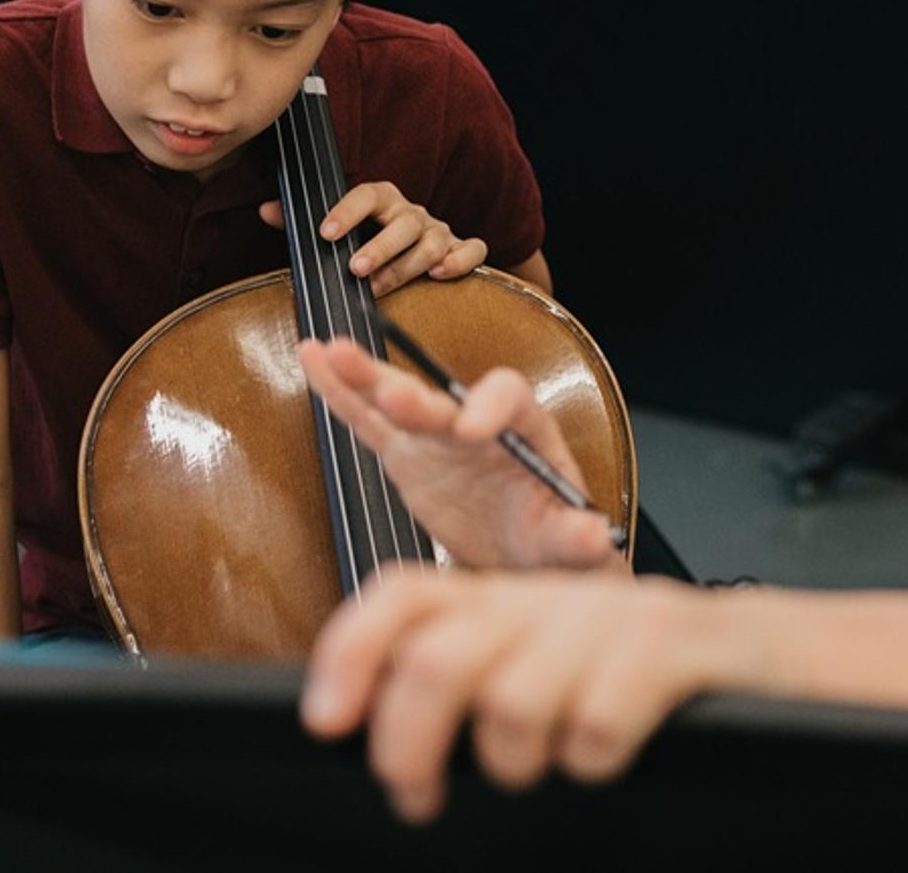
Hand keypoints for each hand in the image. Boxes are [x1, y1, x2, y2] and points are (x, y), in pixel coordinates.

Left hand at [260, 182, 486, 295]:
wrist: (412, 251)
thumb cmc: (366, 241)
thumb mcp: (335, 231)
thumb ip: (301, 223)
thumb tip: (267, 210)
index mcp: (382, 201)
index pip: (366, 195)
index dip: (346, 212)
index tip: (325, 233)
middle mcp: (411, 213)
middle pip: (402, 223)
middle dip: (378, 246)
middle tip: (355, 269)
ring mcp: (439, 230)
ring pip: (431, 242)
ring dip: (406, 265)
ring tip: (380, 287)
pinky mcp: (460, 249)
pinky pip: (472, 250)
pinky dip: (460, 260)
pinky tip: (440, 275)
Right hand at [296, 337, 624, 571]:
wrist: (522, 557)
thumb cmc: (554, 543)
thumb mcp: (575, 545)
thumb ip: (580, 538)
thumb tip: (595, 538)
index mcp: (527, 430)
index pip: (511, 398)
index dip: (491, 407)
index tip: (473, 431)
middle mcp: (478, 421)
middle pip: (445, 397)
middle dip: (418, 398)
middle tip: (396, 398)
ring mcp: (437, 435)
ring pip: (398, 400)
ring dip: (366, 377)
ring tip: (331, 350)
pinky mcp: (406, 454)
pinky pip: (368, 421)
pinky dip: (340, 393)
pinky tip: (312, 359)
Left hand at [301, 570, 732, 822]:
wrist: (791, 655)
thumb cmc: (662, 678)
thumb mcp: (556, 666)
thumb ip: (481, 680)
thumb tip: (389, 741)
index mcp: (513, 600)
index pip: (404, 596)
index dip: (349, 653)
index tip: (327, 722)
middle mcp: (554, 599)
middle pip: (439, 657)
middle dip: (408, 742)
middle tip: (420, 794)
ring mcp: (617, 618)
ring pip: (511, 698)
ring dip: (514, 760)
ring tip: (544, 769)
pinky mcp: (680, 646)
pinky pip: (599, 718)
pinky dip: (593, 759)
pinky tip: (612, 755)